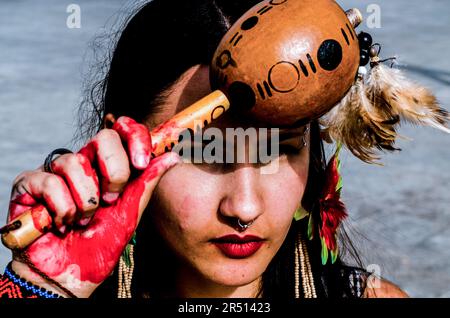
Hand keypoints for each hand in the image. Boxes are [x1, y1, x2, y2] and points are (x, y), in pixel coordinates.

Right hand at [7, 117, 180, 296]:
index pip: (122, 131)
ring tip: (83, 220)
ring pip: (75, 162)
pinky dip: (62, 208)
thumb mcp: (130, 213)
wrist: (68, 276)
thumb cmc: (98, 244)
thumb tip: (172, 156)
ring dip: (86, 201)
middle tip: (111, 200)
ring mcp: (55, 172)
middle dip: (115, 173)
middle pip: (104, 137)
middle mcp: (83, 163)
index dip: (135, 138)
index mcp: (108, 166)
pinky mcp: (29, 184)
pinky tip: (61, 223)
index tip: (142, 162)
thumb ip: (147, 183)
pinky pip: (50, 181)